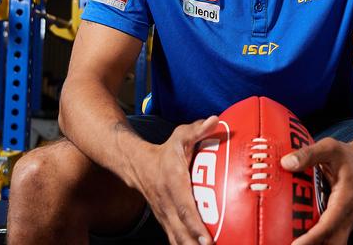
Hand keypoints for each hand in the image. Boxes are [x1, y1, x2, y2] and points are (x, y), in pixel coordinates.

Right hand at [138, 116, 218, 244]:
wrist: (137, 165)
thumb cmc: (165, 150)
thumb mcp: (180, 136)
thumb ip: (198, 129)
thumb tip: (215, 120)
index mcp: (174, 184)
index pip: (186, 208)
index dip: (196, 225)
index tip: (207, 239)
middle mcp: (167, 203)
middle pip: (182, 231)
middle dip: (195, 244)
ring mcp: (165, 215)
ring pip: (177, 239)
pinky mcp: (165, 221)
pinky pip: (175, 238)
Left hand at [281, 137, 352, 244]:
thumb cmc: (346, 156)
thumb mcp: (329, 148)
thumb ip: (308, 154)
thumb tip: (286, 163)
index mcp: (345, 199)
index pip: (329, 225)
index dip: (312, 238)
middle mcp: (346, 216)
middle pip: (334, 244)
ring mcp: (344, 222)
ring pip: (333, 244)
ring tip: (291, 242)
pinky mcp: (338, 222)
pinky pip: (328, 238)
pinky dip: (315, 241)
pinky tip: (297, 237)